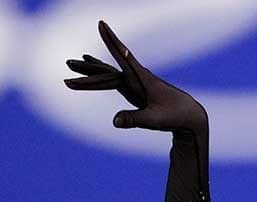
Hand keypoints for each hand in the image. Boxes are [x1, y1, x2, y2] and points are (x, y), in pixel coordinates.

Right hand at [64, 21, 206, 132]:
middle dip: (88, 66)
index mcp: (142, 78)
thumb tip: (114, 121)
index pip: (123, 56)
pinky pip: (112, 79)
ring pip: (107, 72)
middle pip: (107, 68)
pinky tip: (91, 66)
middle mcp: (136, 76)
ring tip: (70, 64)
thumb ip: (134, 119)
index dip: (112, 40)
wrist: (188, 115)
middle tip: (68, 62)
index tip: (102, 25)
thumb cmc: (174, 116)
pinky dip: (99, 74)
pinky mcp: (134, 88)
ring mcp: (134, 81)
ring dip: (89, 69)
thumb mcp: (153, 120)